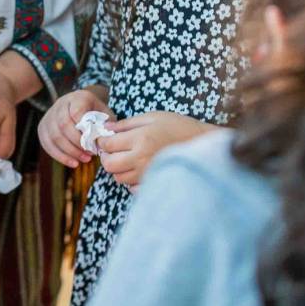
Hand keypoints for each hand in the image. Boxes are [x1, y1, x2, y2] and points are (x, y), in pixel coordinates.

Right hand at [38, 87, 113, 167]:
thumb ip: (106, 125)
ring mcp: (49, 115)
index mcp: (78, 97)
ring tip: (83, 160)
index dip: (84, 129)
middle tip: (89, 154)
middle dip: (77, 143)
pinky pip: (46, 143)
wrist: (82, 107)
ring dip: (69, 152)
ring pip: (54, 136)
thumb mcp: (105, 114)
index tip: (95, 142)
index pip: (76, 111)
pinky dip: (59, 156)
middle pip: (63, 125)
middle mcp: (60, 103)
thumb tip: (105, 139)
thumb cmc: (96, 114)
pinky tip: (72, 162)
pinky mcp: (42, 127)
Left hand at [98, 112, 213, 188]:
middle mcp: (141, 158)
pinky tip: (137, 170)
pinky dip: (130, 181)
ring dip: (118, 169)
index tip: (105, 139)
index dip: (102, 141)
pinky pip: (132, 189)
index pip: (108, 145)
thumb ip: (127, 123)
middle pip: (109, 165)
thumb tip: (107, 128)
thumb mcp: (152, 117)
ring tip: (127, 159)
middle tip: (113, 150)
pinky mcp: (154, 184)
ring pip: (119, 178)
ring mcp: (147, 174)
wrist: (202, 144)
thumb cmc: (178, 126)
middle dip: (107, 157)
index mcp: (139, 139)